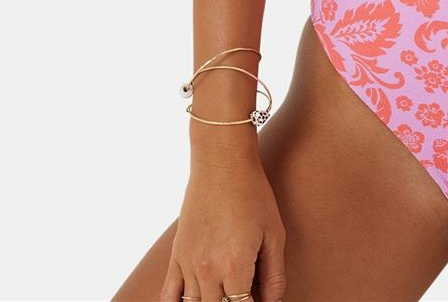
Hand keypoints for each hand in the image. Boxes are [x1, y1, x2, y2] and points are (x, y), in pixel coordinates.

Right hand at [159, 160, 286, 301]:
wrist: (222, 164)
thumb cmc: (252, 194)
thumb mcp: (274, 233)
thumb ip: (274, 273)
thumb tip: (274, 301)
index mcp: (234, 267)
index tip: (258, 299)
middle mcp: (207, 271)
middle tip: (243, 292)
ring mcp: (188, 264)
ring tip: (224, 292)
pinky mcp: (177, 255)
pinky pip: (168, 295)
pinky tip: (194, 300)